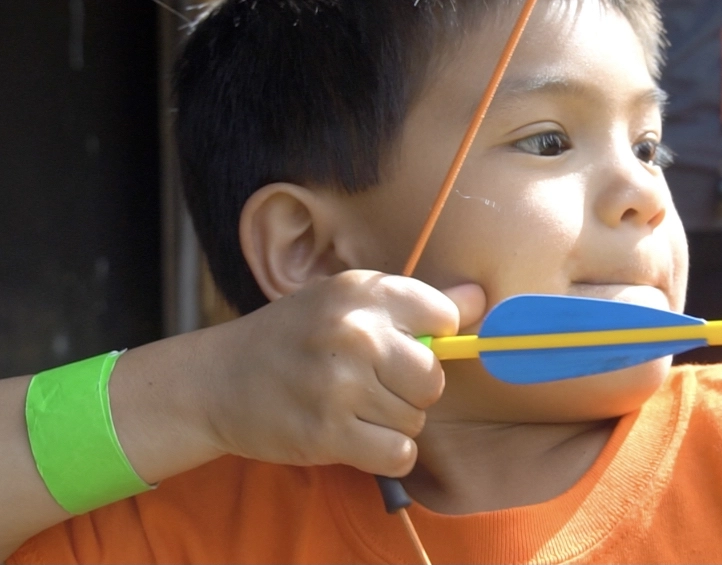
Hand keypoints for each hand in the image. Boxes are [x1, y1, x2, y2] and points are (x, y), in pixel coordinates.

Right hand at [197, 271, 485, 476]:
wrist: (216, 380)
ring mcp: (340, 384)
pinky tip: (357, 437)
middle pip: (433, 377)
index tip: (402, 346)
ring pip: (415, 419)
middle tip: (375, 386)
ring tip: (352, 407)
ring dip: (392, 422)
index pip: (444, 316)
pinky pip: (398, 454)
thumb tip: (481, 298)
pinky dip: (385, 453)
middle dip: (412, 390)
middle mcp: (354, 332)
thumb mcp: (345, 302)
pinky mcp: (328, 433)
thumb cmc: (293, 338)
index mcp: (362, 291)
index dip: (431, 338)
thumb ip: (414, 303)